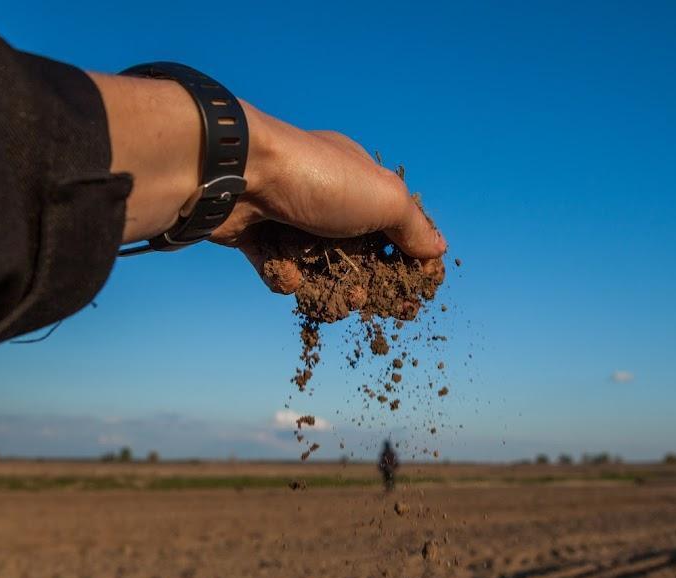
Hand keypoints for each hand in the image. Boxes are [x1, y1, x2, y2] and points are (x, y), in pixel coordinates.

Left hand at [91, 73, 444, 291]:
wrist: (236, 174)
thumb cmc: (317, 178)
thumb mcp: (384, 197)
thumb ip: (413, 226)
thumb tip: (439, 249)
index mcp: (359, 180)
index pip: (393, 225)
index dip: (407, 261)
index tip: (416, 293)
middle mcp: (325, 197)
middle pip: (357, 254)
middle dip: (369, 283)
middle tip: (375, 304)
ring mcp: (288, 218)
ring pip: (318, 269)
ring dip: (329, 288)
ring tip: (338, 299)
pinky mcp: (255, 238)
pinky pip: (279, 271)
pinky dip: (284, 275)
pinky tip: (284, 268)